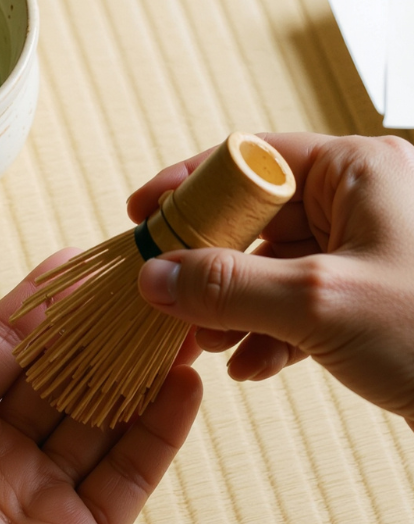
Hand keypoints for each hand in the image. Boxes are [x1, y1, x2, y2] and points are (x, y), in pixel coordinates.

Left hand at [0, 254, 201, 523]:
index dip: (39, 301)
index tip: (77, 258)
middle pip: (58, 373)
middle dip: (98, 327)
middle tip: (142, 280)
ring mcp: (38, 497)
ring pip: (100, 415)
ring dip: (136, 368)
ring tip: (175, 318)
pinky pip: (128, 475)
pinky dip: (160, 431)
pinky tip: (185, 385)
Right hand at [133, 133, 413, 427]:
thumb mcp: (320, 305)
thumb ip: (227, 286)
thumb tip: (152, 277)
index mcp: (359, 168)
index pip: (251, 157)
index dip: (189, 186)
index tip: (141, 216)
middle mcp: (367, 198)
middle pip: (259, 214)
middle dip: (210, 262)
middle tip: (165, 296)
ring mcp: (377, 249)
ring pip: (280, 263)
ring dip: (236, 304)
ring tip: (205, 344)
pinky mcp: (382, 297)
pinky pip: (308, 299)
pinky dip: (273, 330)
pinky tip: (252, 365)